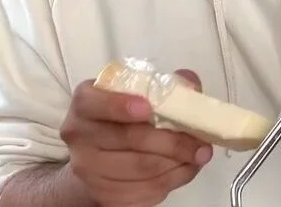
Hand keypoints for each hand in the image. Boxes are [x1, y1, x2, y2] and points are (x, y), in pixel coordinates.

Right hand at [60, 70, 212, 206]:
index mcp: (85, 103)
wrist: (99, 159)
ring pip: (142, 167)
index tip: (147, 108)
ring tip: (199, 154)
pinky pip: (145, 188)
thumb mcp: (140, 93)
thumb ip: (167, 85)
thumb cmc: (125, 119)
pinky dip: (173, 178)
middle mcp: (79, 135)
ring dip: (178, 161)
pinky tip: (185, 168)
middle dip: (172, 141)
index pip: (93, 102)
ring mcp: (88, 169)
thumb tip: (191, 86)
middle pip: (129, 138)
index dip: (119, 105)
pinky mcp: (104, 195)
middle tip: (201, 142)